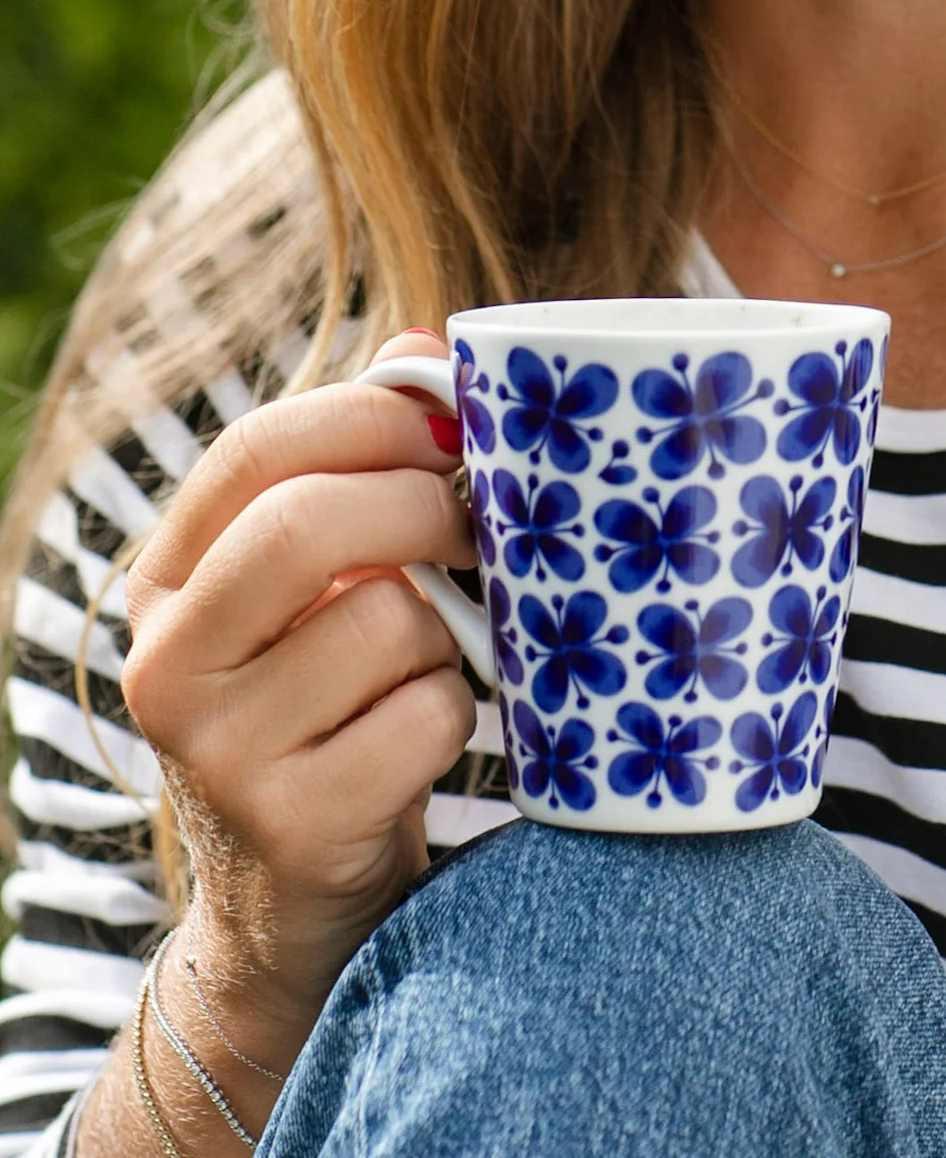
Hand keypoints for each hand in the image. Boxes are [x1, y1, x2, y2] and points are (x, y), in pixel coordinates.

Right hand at [121, 327, 476, 1061]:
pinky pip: (425, 717)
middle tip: (476, 522)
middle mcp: (166, 664)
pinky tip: (421, 742)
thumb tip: (422, 344)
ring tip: (426, 666)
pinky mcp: (291, 827)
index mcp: (166, 581)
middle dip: (421, 506)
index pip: (256, 449)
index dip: (370, 418)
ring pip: (386, 622)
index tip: (450, 428)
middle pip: (307, 525)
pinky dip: (456, 717)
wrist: (293, 903)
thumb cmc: (328, 703)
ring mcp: (218, 753)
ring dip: (445, 636)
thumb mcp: (322, 585)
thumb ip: (360, 465)